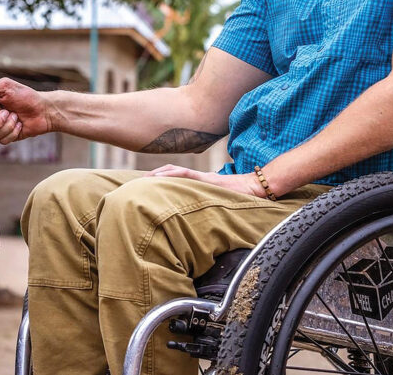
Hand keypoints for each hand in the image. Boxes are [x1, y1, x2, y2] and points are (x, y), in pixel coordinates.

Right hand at [0, 78, 51, 142]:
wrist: (44, 109)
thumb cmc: (25, 95)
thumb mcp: (5, 86)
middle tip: (8, 112)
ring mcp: (1, 128)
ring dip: (7, 126)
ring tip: (16, 117)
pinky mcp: (10, 137)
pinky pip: (3, 141)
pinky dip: (13, 133)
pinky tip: (20, 125)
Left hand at [145, 164, 265, 197]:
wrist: (256, 188)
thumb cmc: (240, 198)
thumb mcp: (218, 202)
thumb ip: (206, 205)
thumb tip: (194, 221)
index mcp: (199, 183)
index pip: (175, 176)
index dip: (160, 178)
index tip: (144, 185)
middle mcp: (198, 178)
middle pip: (171, 172)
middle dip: (154, 176)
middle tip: (137, 183)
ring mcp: (202, 178)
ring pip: (176, 172)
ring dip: (159, 174)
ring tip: (145, 180)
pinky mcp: (208, 180)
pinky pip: (188, 175)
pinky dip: (173, 175)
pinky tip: (162, 178)